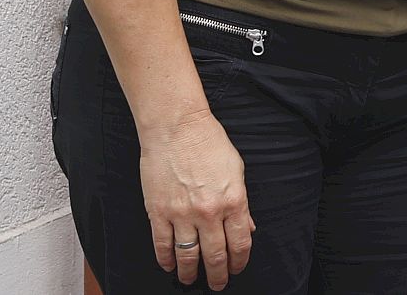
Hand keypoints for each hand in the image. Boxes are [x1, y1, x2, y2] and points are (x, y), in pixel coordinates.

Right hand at [139, 111, 252, 289]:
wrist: (177, 128)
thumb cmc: (208, 142)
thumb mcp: (236, 171)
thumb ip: (241, 203)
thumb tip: (247, 228)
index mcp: (233, 201)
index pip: (240, 243)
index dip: (239, 261)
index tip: (237, 268)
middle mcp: (209, 212)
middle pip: (215, 256)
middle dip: (218, 275)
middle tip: (218, 283)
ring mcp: (182, 214)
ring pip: (187, 256)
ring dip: (190, 273)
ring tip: (191, 279)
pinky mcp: (159, 212)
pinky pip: (162, 244)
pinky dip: (165, 259)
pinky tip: (168, 265)